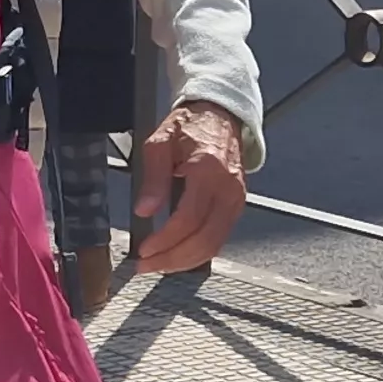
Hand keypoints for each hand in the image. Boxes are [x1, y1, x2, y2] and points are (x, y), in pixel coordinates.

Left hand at [132, 100, 250, 271]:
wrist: (220, 116)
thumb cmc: (189, 126)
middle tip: (147, 265)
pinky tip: (178, 253)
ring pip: (215, 244)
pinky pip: (220, 237)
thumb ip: (153, 179)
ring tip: (159, 264)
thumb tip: (145, 211)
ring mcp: (237, 199)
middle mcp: (228, 188)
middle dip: (173, 259)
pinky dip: (199, 252)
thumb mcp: (160, 142)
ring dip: (186, 261)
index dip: (165, 240)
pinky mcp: (237, 206)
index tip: (144, 250)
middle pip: (204, 239)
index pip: (188, 218)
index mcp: (208, 169)